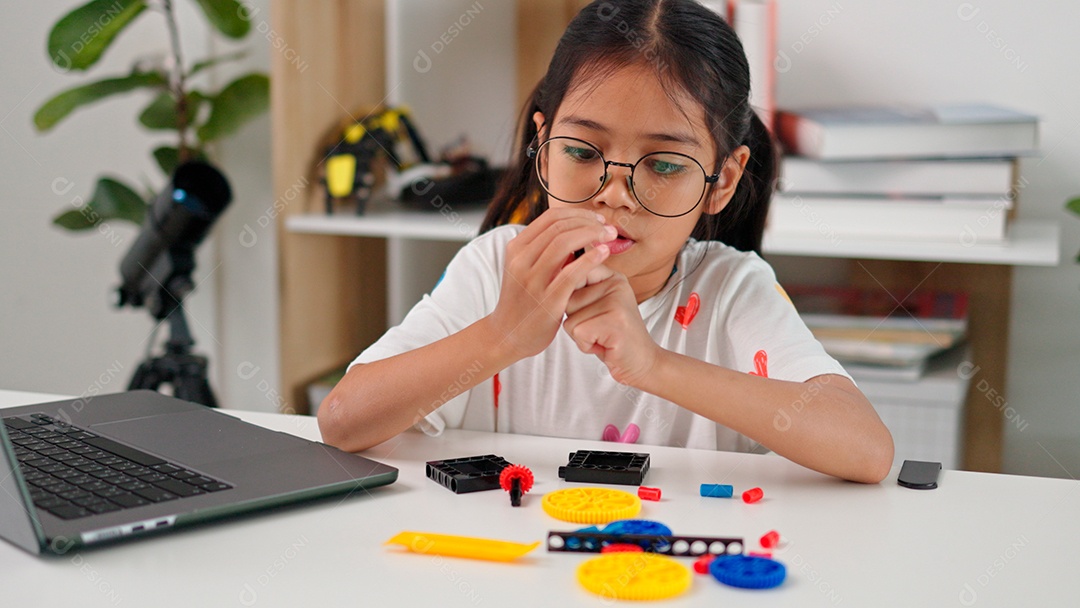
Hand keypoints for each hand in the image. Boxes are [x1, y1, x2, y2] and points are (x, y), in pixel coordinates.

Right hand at [486, 208, 616, 360]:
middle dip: (589, 222)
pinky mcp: (547, 300)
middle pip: (560, 226)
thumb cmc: (523, 300)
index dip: (578, 214)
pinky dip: (590, 258)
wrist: (507, 334)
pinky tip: (604, 253)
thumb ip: (544, 250)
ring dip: (592, 235)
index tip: (596, 220)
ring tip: (609, 238)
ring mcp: (533, 280)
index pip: (551, 217)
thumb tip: (576, 229)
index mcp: (516, 248)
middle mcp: (521, 260)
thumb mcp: (525, 268)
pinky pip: (571, 272)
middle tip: (608, 228)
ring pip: (564, 243)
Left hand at [563, 265, 662, 386]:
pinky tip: (604, 345)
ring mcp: (617, 302)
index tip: (591, 312)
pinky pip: (578, 332)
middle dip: (575, 321)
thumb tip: (551, 278)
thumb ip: (579, 290)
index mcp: (611, 276)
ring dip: (580, 335)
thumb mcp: (598, 306)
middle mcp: (616, 284)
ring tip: (602, 337)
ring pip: (570, 318)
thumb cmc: (613, 336)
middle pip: (566, 299)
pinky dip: (586, 345)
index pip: (571, 275)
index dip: (570, 299)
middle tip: (598, 328)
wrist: (642, 362)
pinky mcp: (615, 322)